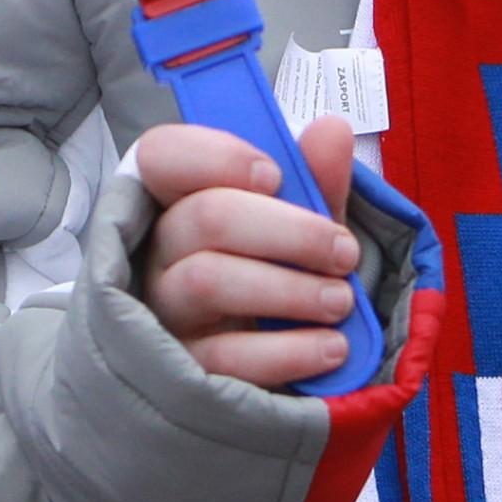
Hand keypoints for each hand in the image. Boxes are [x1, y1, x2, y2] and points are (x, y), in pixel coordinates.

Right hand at [134, 118, 361, 388]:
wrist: (279, 362)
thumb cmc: (282, 274)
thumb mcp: (305, 226)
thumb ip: (316, 180)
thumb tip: (331, 130)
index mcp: (177, 199)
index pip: (162, 154)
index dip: (218, 156)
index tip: (276, 176)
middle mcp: (159, 251)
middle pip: (205, 217)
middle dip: (288, 231)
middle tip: (343, 252)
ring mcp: (163, 312)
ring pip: (207, 281)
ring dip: (289, 289)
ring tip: (340, 302)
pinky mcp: (181, 372)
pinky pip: (224, 357)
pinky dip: (287, 351)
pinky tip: (329, 348)